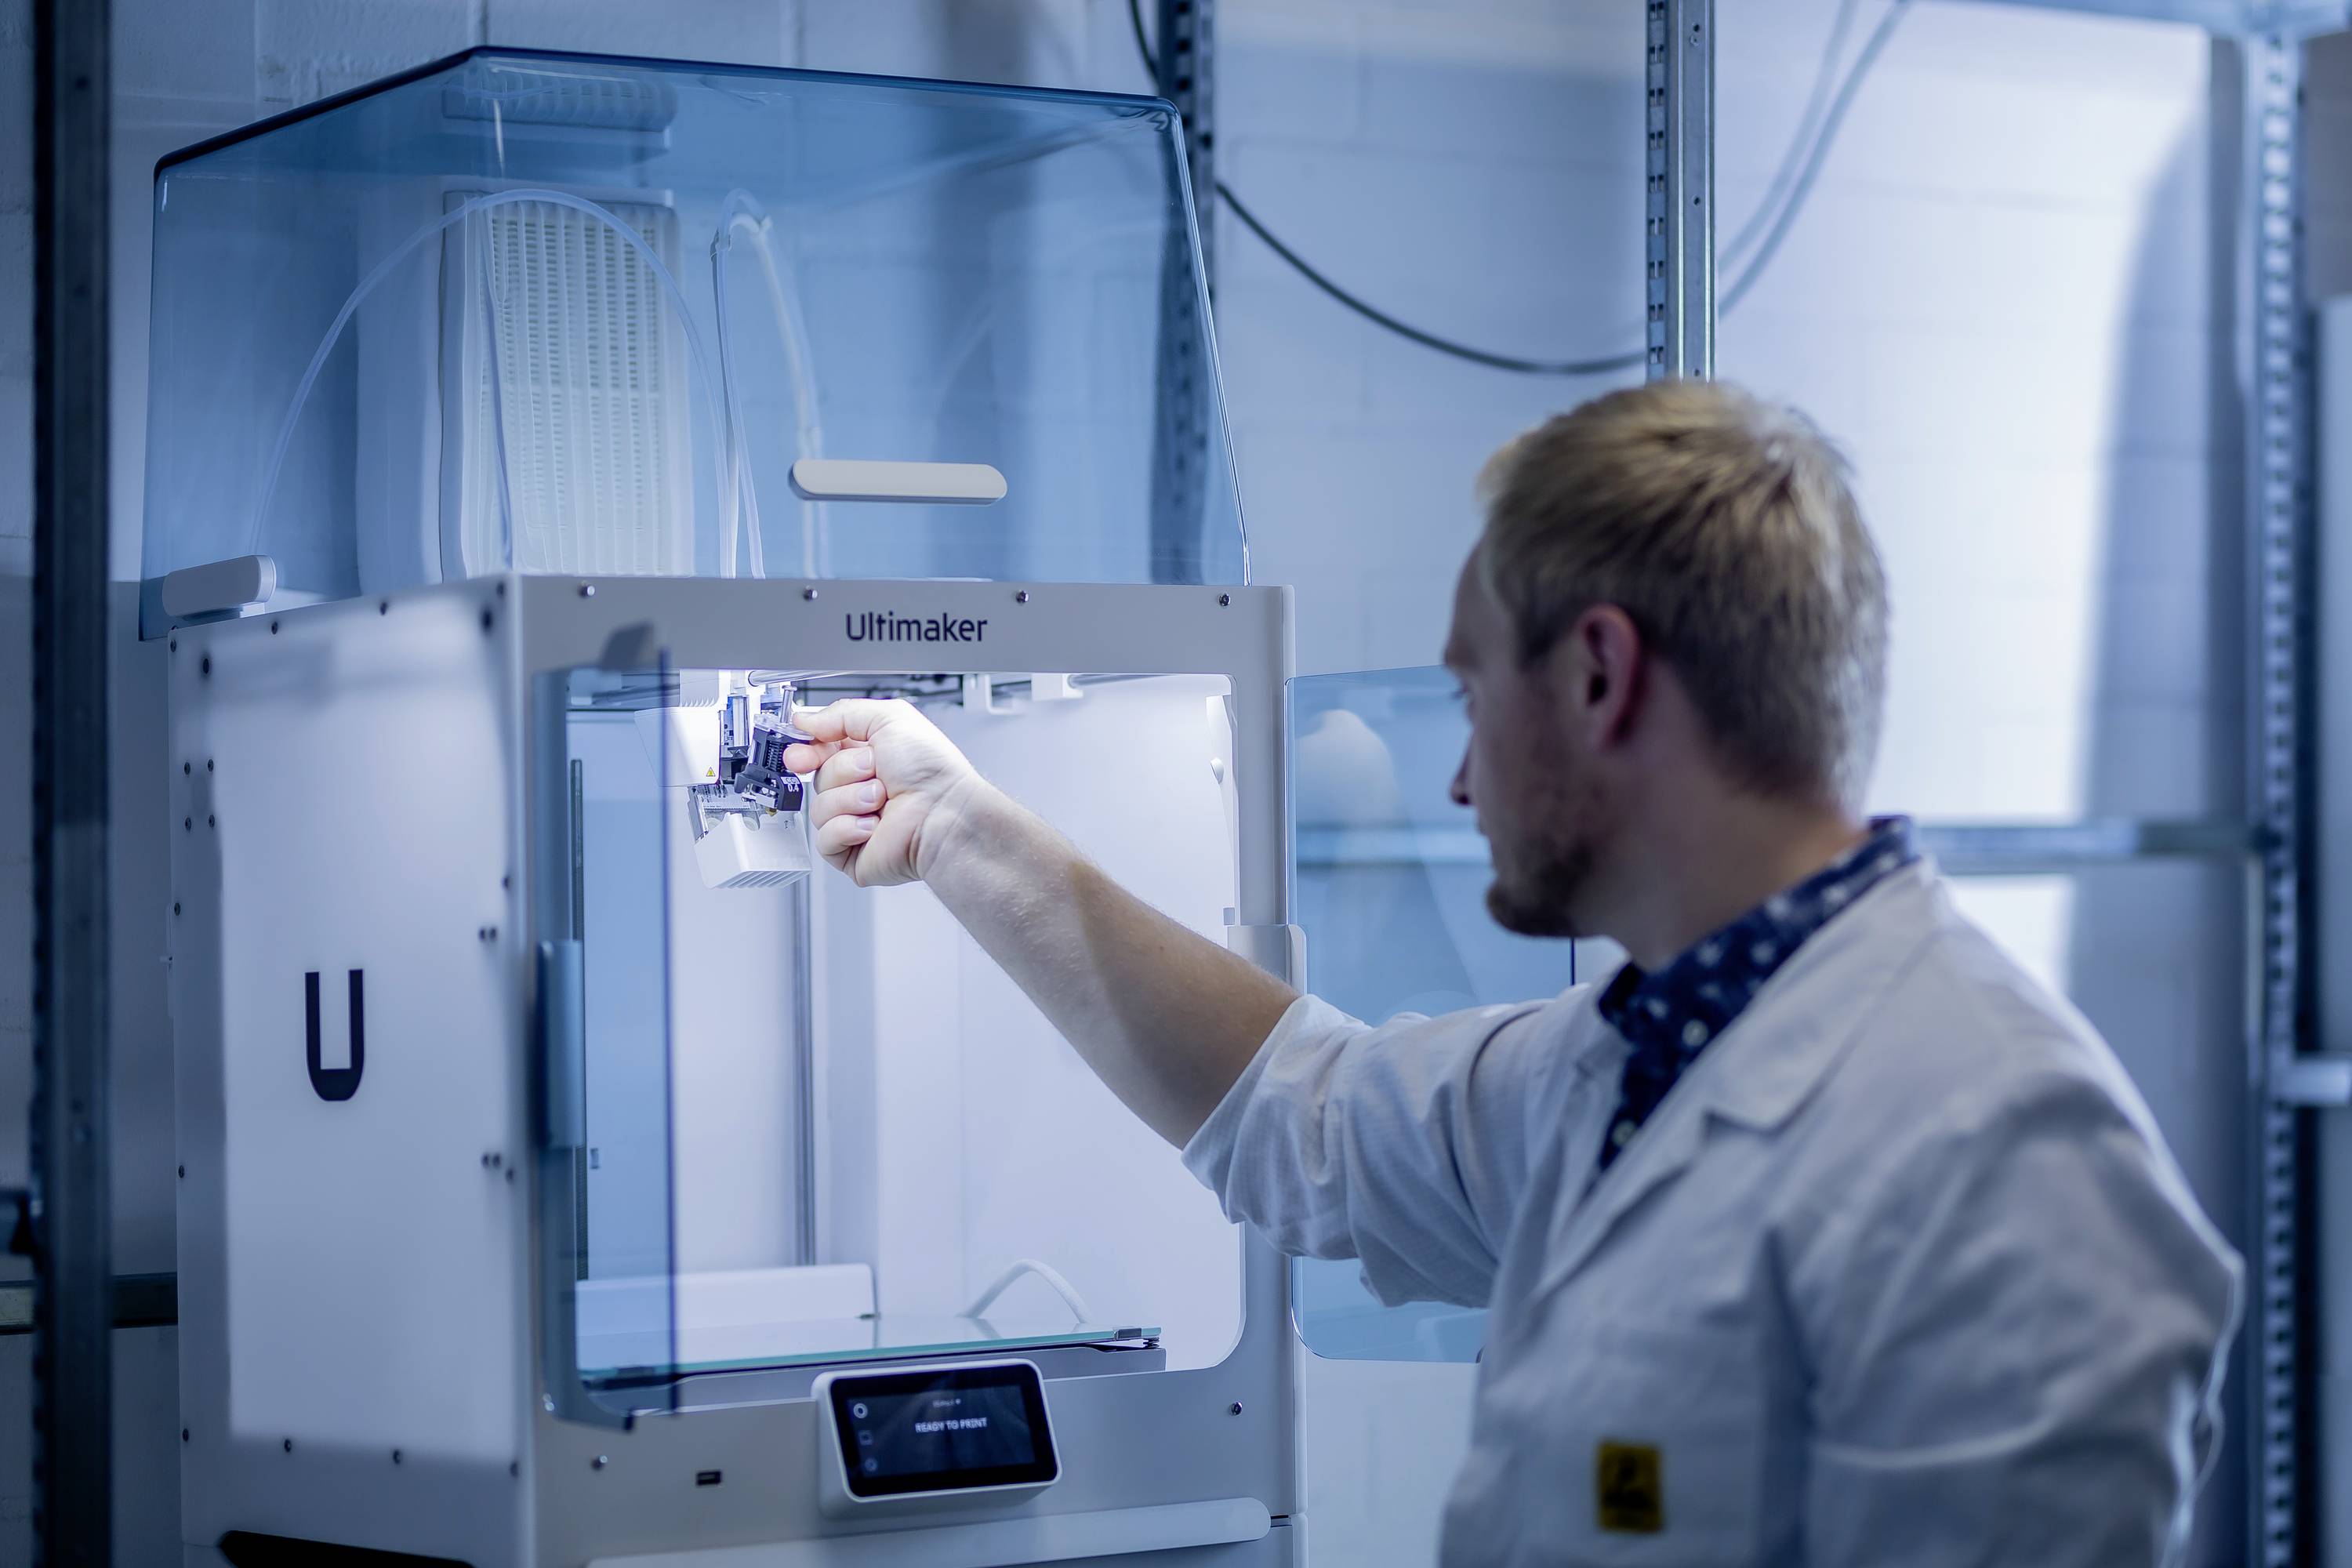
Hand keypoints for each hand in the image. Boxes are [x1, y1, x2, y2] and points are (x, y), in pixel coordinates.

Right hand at [783, 699, 989, 887]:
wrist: (945, 814)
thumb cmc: (932, 772)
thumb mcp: (889, 719)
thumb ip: (842, 713)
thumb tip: (806, 720)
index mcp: (868, 757)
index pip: (820, 751)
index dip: (807, 750)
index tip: (799, 752)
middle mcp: (861, 789)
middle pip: (818, 777)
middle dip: (844, 770)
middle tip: (873, 769)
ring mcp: (855, 821)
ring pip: (819, 808)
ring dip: (851, 799)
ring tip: (882, 799)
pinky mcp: (851, 853)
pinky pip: (824, 839)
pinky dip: (847, 828)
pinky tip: (873, 826)